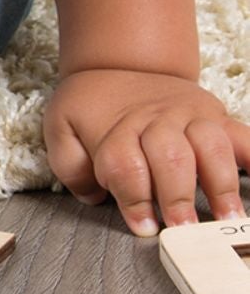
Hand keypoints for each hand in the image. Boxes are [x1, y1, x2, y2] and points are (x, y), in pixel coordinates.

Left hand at [43, 68, 249, 235]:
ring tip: (229, 217)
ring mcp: (191, 117)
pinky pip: (243, 135)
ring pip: (211, 146)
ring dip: (221, 183)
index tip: (143, 227)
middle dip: (178, 196)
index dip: (133, 198)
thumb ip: (70, 164)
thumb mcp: (61, 127)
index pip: (124, 165)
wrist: (119, 64)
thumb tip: (93, 195)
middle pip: (170, 157)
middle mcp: (157, 121)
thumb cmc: (90, 104)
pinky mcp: (216, 117)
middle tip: (184, 228)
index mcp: (117, 128)